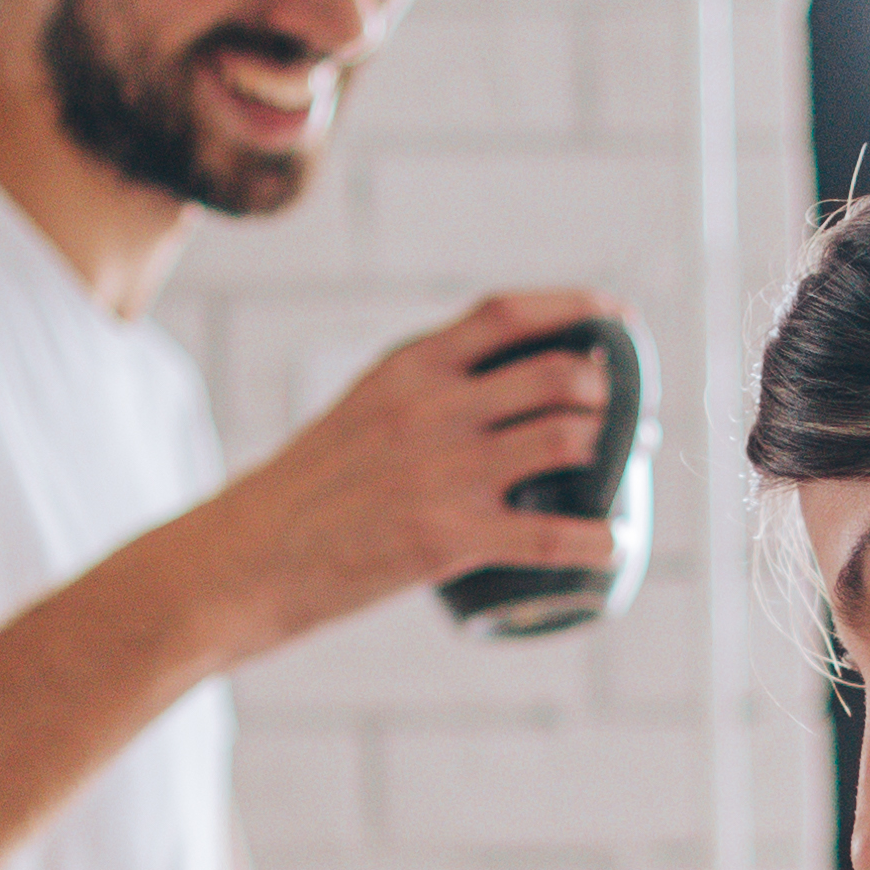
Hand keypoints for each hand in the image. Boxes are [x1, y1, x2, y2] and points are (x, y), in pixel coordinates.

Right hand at [207, 295, 620, 651]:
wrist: (243, 559)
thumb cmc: (306, 488)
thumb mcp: (362, 407)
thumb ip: (425, 388)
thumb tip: (499, 382)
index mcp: (409, 367)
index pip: (510, 314)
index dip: (579, 310)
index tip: (620, 321)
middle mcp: (432, 407)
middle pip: (560, 374)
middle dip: (612, 393)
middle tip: (627, 416)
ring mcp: (443, 471)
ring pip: (569, 439)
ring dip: (613, 454)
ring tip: (623, 469)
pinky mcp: (447, 538)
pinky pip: (552, 535)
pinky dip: (599, 540)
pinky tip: (615, 545)